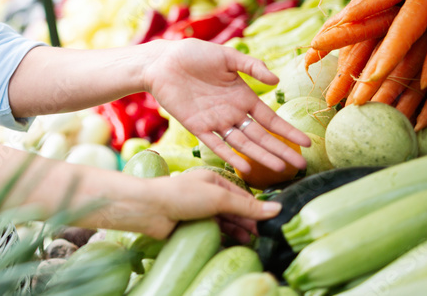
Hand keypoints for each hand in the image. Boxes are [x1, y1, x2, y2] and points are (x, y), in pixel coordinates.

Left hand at [101, 169, 280, 240]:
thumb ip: (247, 206)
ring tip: (252, 243)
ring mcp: (199, 210)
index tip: (272, 223)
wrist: (149, 209)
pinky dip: (225, 238)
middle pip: (235, 210)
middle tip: (264, 237)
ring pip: (225, 222)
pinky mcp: (192, 225)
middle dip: (249, 222)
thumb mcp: (218, 197)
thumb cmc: (182, 195)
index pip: (242, 196)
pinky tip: (235, 246)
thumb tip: (276, 209)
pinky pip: (213, 232)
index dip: (257, 209)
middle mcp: (207, 194)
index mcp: (214, 181)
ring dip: (239, 232)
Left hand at [142, 39, 309, 174]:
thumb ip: (251, 66)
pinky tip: (244, 168)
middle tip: (300, 167)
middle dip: (280, 150)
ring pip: (242, 144)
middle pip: (260, 136)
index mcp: (243, 97)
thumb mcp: (226, 57)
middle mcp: (232, 113)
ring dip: (260, 156)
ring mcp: (215, 121)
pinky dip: (229, 156)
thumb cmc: (194, 55)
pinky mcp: (196, 126)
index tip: (307, 144)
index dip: (287, 131)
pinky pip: (215, 144)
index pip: (270, 119)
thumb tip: (275, 80)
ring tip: (279, 170)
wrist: (162, 61)